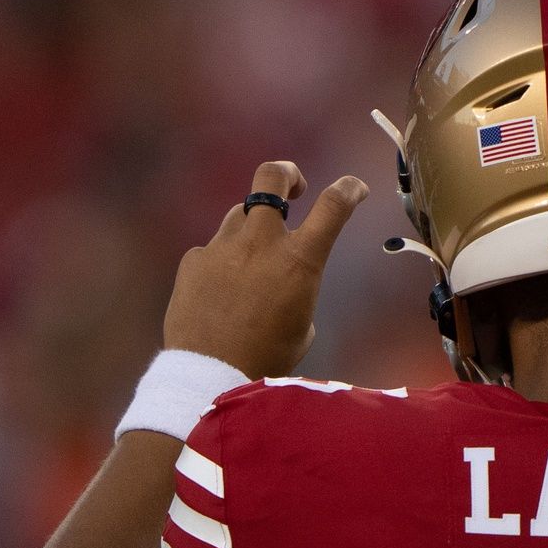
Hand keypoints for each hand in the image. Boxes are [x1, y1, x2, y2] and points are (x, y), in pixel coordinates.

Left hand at [164, 162, 367, 378]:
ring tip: (251, 262)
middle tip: (294, 186)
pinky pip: (213, 251)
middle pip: (270, 178)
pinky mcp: (193, 260)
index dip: (348, 190)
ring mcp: (222, 246)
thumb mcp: (302, 327)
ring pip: (240, 215)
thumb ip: (299, 293)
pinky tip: (219, 294)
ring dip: (253, 228)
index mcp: (299, 260)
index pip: (333, 206)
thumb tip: (284, 286)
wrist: (209, 373)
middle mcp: (260, 242)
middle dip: (286, 174)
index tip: (354, 188)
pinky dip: (222, 264)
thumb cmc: (267, 357)